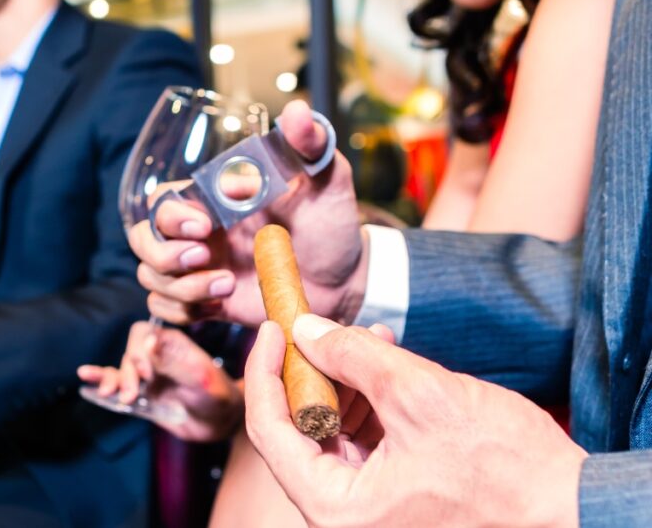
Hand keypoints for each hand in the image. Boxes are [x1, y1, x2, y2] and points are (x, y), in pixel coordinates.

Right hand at [78, 322, 242, 441]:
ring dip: (113, 380)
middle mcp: (156, 355)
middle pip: (128, 353)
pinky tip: (85, 378)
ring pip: (120, 369)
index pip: (142, 334)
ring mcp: (147, 375)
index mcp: (171, 343)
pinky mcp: (140, 394)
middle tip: (133, 394)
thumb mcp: (200, 378)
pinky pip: (116, 384)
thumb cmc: (218, 396)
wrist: (221, 424)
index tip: (148, 374)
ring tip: (112, 394)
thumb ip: (175, 360)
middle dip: (127, 372)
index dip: (139, 351)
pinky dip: (100, 381)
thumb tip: (150, 340)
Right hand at [128, 100, 366, 326]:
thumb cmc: (332, 224)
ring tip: (228, 287)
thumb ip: (311, 145)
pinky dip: (182, 311)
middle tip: (202, 260)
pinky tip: (218, 306)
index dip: (171, 215)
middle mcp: (200, 233)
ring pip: (151, 277)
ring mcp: (200, 269)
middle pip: (143, 239)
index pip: (163, 200)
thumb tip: (299, 111)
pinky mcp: (207, 302)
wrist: (346, 279)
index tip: (205, 226)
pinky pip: (166, 309)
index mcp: (215, 199)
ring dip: (181, 288)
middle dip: (163, 254)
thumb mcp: (327, 181)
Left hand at [245, 316, 586, 527]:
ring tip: (366, 337)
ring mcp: (369, 512)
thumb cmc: (506, 470)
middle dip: (310, 370)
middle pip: (297, 431)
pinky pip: (362, 446)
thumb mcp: (422, 395)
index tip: (272, 327)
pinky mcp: (394, 500)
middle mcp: (343, 518)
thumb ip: (354, 357)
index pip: (269, 430)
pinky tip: (385, 365)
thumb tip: (304, 329)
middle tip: (318, 326)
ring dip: (342, 382)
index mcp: (336, 508)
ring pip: (330, 434)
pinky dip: (367, 404)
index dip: (263, 371)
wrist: (572, 512)